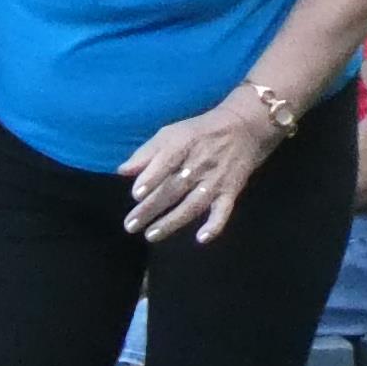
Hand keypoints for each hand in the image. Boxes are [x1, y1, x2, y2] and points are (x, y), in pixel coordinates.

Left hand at [120, 99, 276, 246]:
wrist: (244, 127)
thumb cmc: (198, 132)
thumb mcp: (171, 134)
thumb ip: (146, 153)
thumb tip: (122, 171)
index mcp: (183, 145)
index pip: (166, 162)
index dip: (151, 178)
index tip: (136, 195)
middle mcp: (199, 164)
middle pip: (173, 189)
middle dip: (151, 208)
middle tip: (130, 226)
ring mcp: (216, 180)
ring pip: (192, 204)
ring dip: (172, 221)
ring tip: (151, 235)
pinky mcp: (231, 191)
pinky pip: (224, 210)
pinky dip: (215, 224)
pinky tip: (202, 238)